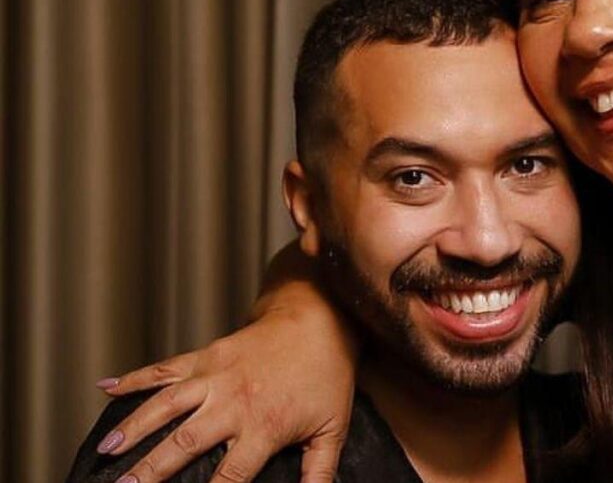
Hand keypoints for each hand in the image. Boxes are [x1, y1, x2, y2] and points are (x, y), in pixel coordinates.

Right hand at [96, 301, 357, 481]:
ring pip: (167, 403)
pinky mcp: (207, 354)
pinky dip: (135, 377)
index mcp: (264, 425)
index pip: (230, 475)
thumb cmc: (327, 377)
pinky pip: (166, 367)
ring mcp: (216, 375)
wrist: (319, 319)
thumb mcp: (332, 428)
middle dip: (153, 468)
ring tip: (107, 448)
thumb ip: (320, 472)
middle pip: (186, 442)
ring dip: (135, 425)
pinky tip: (106, 387)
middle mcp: (234, 402)